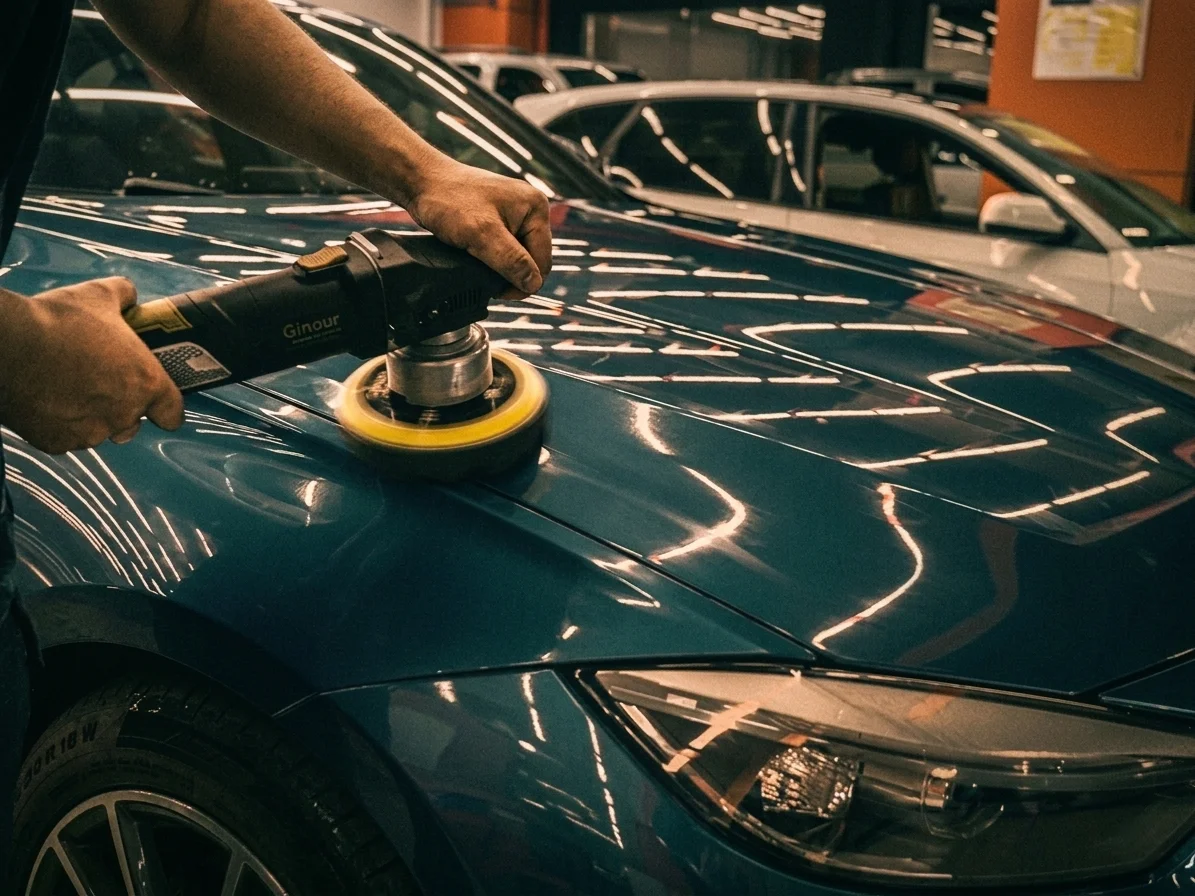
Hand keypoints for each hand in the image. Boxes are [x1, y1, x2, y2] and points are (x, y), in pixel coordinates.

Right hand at [0, 278, 183, 453]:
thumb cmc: (57, 321)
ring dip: (90, 417)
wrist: (8, 345)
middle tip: (100, 385)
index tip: (158, 405)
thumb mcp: (100, 296)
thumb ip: (125, 297)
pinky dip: (59, 425)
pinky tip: (47, 401)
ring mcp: (90, 433)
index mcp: (145, 383)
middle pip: (132, 423)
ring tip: (69, 389)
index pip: (172, 413)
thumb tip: (130, 295)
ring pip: (98, 432)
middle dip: (121, 409)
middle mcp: (123, 414)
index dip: (166, 409)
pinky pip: (65, 438)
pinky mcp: (57, 442)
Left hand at [406, 159, 552, 300]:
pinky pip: (506, 248)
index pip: (542, 261)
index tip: (498, 292)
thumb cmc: (449, 199)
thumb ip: (511, 260)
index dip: (524, 283)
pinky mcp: (500, 220)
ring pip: (518, 256)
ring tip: (479, 266)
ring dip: (502, 268)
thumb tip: (533, 284)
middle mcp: (530, 210)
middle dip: (512, 274)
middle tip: (487, 282)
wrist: (422, 182)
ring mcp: (516, 214)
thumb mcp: (482, 234)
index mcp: (536, 208)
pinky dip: (494, 258)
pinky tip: (478, 258)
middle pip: (532, 259)